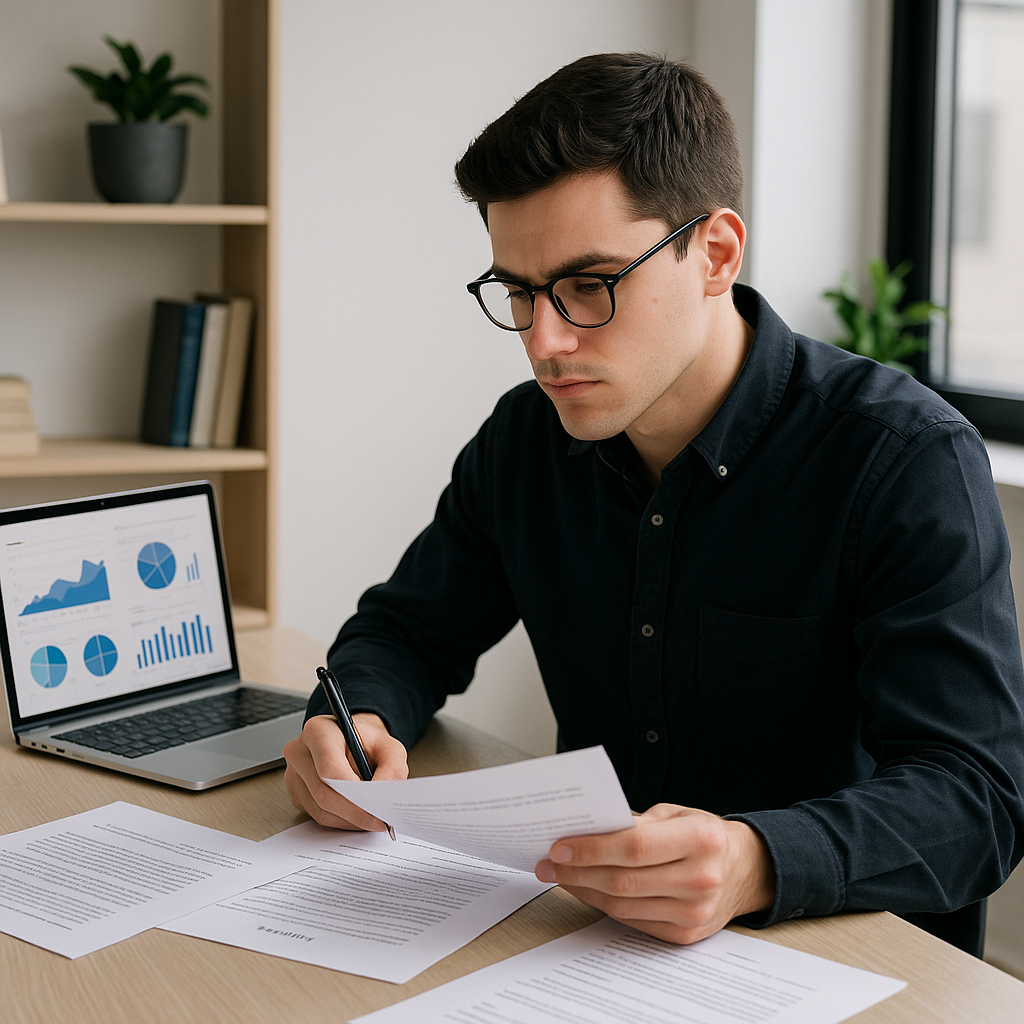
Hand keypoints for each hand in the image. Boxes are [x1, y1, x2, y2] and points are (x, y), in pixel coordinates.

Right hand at [283, 712, 408, 830]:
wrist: (351, 742)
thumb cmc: (366, 742)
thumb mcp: (389, 746)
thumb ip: (392, 769)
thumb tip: (384, 798)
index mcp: (319, 731)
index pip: (330, 769)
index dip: (354, 794)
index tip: (375, 807)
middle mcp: (299, 751)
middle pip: (323, 794)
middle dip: (354, 813)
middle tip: (378, 821)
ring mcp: (294, 774)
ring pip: (320, 809)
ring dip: (348, 820)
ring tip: (371, 819)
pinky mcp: (295, 793)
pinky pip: (316, 815)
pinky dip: (340, 821)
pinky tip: (356, 816)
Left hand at [535, 803, 774, 943]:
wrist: (746, 871)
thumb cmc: (704, 835)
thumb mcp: (677, 813)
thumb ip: (637, 822)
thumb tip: (585, 830)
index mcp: (701, 839)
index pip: (634, 847)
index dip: (592, 849)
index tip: (559, 847)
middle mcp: (700, 878)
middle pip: (623, 879)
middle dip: (577, 872)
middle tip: (547, 863)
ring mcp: (694, 912)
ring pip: (623, 905)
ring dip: (584, 890)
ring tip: (559, 876)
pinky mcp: (685, 935)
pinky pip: (632, 921)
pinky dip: (603, 905)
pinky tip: (586, 890)